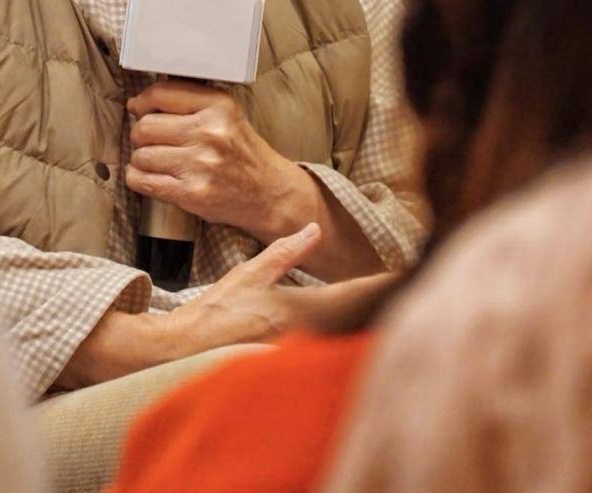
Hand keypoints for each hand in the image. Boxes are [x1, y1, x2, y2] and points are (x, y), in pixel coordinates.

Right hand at [55, 226, 390, 388]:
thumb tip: (313, 229)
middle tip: (405, 282)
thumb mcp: (247, 274)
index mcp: (299, 309)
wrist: (185, 351)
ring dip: (365, 315)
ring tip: (385, 298)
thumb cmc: (214, 312)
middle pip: (357, 318)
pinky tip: (351, 324)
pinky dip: (345, 331)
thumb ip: (283, 254)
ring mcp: (301, 352)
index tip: (406, 273)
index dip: (381, 284)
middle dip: (381, 301)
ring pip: (346, 332)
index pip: (353, 295)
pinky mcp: (292, 362)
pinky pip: (330, 345)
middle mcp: (306, 334)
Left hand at [125, 79, 316, 241]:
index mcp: (218, 106)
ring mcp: (200, 164)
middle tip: (149, 140)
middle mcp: (209, 132)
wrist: (269, 193)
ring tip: (155, 160)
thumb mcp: (226, 114)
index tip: (139, 109)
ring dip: (141, 159)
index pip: (161, 94)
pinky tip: (147, 176)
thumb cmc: (243, 152)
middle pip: (145, 126)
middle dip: (140, 134)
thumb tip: (137, 103)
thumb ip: (189, 101)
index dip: (142, 102)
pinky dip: (137, 178)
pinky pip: (144, 181)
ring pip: (141, 155)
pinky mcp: (192, 193)